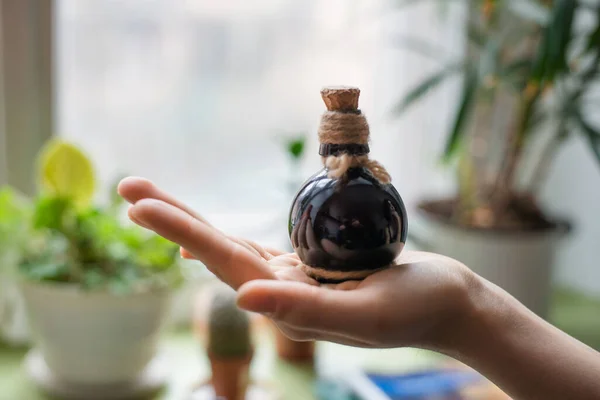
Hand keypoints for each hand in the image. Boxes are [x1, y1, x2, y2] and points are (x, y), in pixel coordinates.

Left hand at [118, 177, 475, 349]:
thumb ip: (304, 308)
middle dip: (172, 218)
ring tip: (151, 199)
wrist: (449, 307)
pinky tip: (206, 235)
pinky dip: (227, 238)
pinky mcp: (310, 266)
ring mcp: (294, 279)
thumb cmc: (420, 307)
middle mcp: (282, 293)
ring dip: (191, 222)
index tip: (138, 203)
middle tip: (128, 185)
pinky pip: (258, 249)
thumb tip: (242, 295)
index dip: (181, 230)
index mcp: (289, 305)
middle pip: (215, 250)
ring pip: (231, 245)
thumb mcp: (367, 312)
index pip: (225, 262)